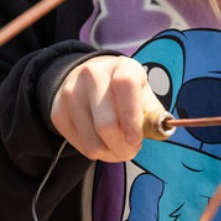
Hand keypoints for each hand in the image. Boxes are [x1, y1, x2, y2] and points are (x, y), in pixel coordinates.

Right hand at [50, 54, 166, 161]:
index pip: (125, 86)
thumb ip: (154, 113)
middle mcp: (92, 75)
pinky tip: (101, 142)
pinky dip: (95, 152)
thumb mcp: (142, 93)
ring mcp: (71, 93)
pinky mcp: (58, 112)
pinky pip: (80, 145)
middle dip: (123, 147)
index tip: (136, 140)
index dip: (131, 116)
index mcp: (120, 66)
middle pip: (106, 124)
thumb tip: (162, 130)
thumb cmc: (123, 91)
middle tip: (131, 150)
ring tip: (117, 148)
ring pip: (92, 141)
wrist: (86, 79)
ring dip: (110, 154)